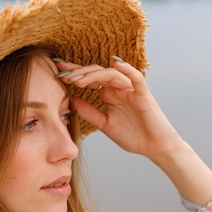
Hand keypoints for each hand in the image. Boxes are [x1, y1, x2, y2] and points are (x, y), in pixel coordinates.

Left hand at [54, 57, 182, 161]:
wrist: (155, 148)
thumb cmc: (133, 136)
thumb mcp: (105, 124)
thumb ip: (89, 112)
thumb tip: (69, 99)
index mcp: (109, 94)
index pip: (89, 79)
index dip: (74, 74)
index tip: (56, 72)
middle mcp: (119, 88)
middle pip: (97, 73)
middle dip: (79, 72)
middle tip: (62, 73)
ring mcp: (131, 90)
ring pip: (111, 74)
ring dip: (93, 75)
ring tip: (77, 79)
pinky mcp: (144, 94)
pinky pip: (135, 78)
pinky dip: (126, 69)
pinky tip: (114, 64)